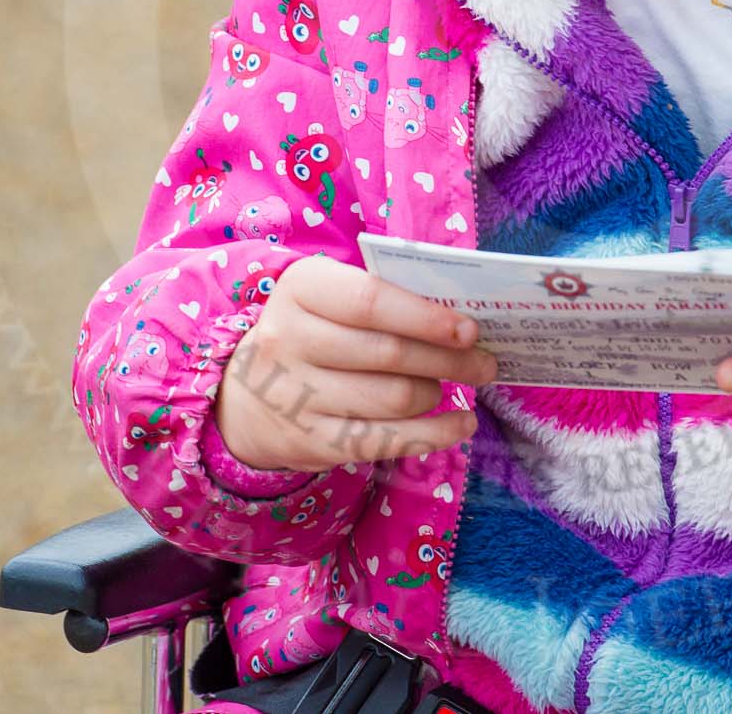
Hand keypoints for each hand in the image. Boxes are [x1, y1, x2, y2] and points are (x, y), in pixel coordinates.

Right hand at [216, 255, 497, 472]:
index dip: (425, 317)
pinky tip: (460, 424)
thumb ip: (384, 299)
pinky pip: (388, 441)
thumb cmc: (312, 335)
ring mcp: (296, 395)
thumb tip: (461, 319)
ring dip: (437, 393)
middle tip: (485, 362)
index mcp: (300, 289)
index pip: (370, 301)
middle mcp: (289, 339)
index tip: (470, 329)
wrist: (245, 398)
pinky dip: (435, 434)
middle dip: (449, 359)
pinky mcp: (311, 442)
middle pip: (389, 354)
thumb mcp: (329, 300)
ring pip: (393, 398)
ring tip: (456, 386)